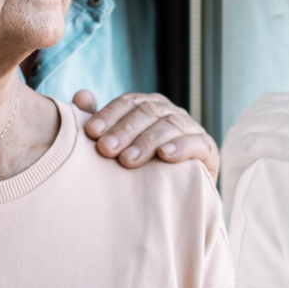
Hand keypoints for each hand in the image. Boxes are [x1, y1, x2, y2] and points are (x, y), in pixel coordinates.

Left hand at [74, 90, 219, 181]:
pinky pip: (196, 143)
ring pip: (169, 125)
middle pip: (146, 113)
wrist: (177, 191)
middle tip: (106, 149)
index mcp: (148, 105)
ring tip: (129, 159)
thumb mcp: (119, 144)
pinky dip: (181, 147)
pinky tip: (165, 155)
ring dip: (147, 141)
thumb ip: (101, 122)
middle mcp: (169, 112)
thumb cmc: (142, 164)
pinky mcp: (207, 148)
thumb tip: (81, 96)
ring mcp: (190, 127)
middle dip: (124, 130)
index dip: (109, 115)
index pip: (128, 102)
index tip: (91, 132)